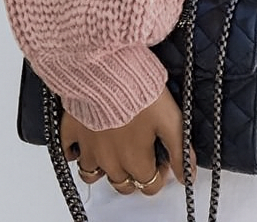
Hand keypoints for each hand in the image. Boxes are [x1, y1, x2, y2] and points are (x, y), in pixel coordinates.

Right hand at [60, 87, 194, 195]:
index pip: (149, 185)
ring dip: (105, 168)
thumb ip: (180, 151)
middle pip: (122, 184)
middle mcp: (109, 161)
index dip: (160, 174)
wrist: (108, 70)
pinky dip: (76, 152)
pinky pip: (69, 153)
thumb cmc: (140, 92)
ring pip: (93, 175)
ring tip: (115, 151)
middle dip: (134, 175)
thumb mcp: (171, 120)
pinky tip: (86, 142)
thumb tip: (188, 176)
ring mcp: (88, 149)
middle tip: (142, 153)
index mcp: (134, 160)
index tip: (163, 159)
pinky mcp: (71, 133)